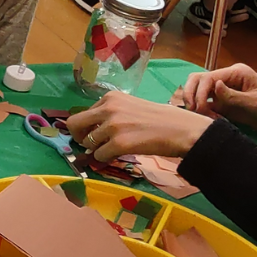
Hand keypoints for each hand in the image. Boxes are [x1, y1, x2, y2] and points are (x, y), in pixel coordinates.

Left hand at [65, 91, 212, 160]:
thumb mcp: (132, 106)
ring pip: (88, 143)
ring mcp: (113, 126)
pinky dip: (106, 158)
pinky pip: (99, 156)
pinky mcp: (119, 143)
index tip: (94, 134)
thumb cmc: (161, 119)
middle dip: (79, 137)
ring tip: (114, 149)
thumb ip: (112, 113)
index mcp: (111, 97)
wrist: (182, 129)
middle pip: (74, 124)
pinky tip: (120, 154)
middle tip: (90, 145)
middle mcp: (108, 108)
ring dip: (98, 149)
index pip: (84, 113)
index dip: (87, 127)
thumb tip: (92, 129)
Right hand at [172, 63, 256, 139]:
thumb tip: (213, 86)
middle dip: (191, 94)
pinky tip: (206, 121)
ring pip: (200, 92)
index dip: (199, 92)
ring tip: (199, 118)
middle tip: (192, 112)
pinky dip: (203, 112)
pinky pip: (207, 105)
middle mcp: (228, 79)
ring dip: (196, 104)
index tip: (198, 109)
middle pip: (199, 80)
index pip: (208, 78)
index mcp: (236, 73)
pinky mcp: (226, 105)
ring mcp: (226, 92)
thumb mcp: (255, 103)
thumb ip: (233, 96)